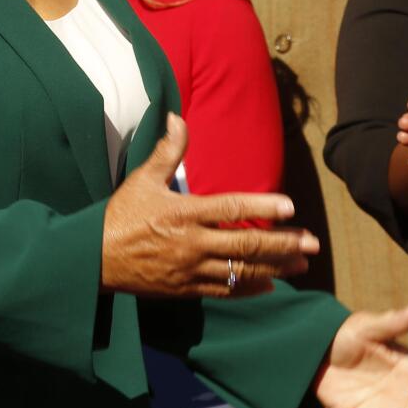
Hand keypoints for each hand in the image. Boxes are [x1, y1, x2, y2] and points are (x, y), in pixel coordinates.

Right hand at [101, 115, 320, 297]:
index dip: (263, 206)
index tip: (291, 206)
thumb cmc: (120, 215)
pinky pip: (224, 291)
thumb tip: (178, 117)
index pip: (230, 208)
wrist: (94, 260)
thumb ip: (167, 150)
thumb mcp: (142, 179)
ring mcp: (190, 269)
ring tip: (301, 265)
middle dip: (283, 244)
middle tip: (313, 244)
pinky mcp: (185, 289)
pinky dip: (248, 288)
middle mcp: (191, 243)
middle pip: (246, 244)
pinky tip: (269, 285)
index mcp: (182, 212)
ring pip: (241, 271)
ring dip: (275, 268)